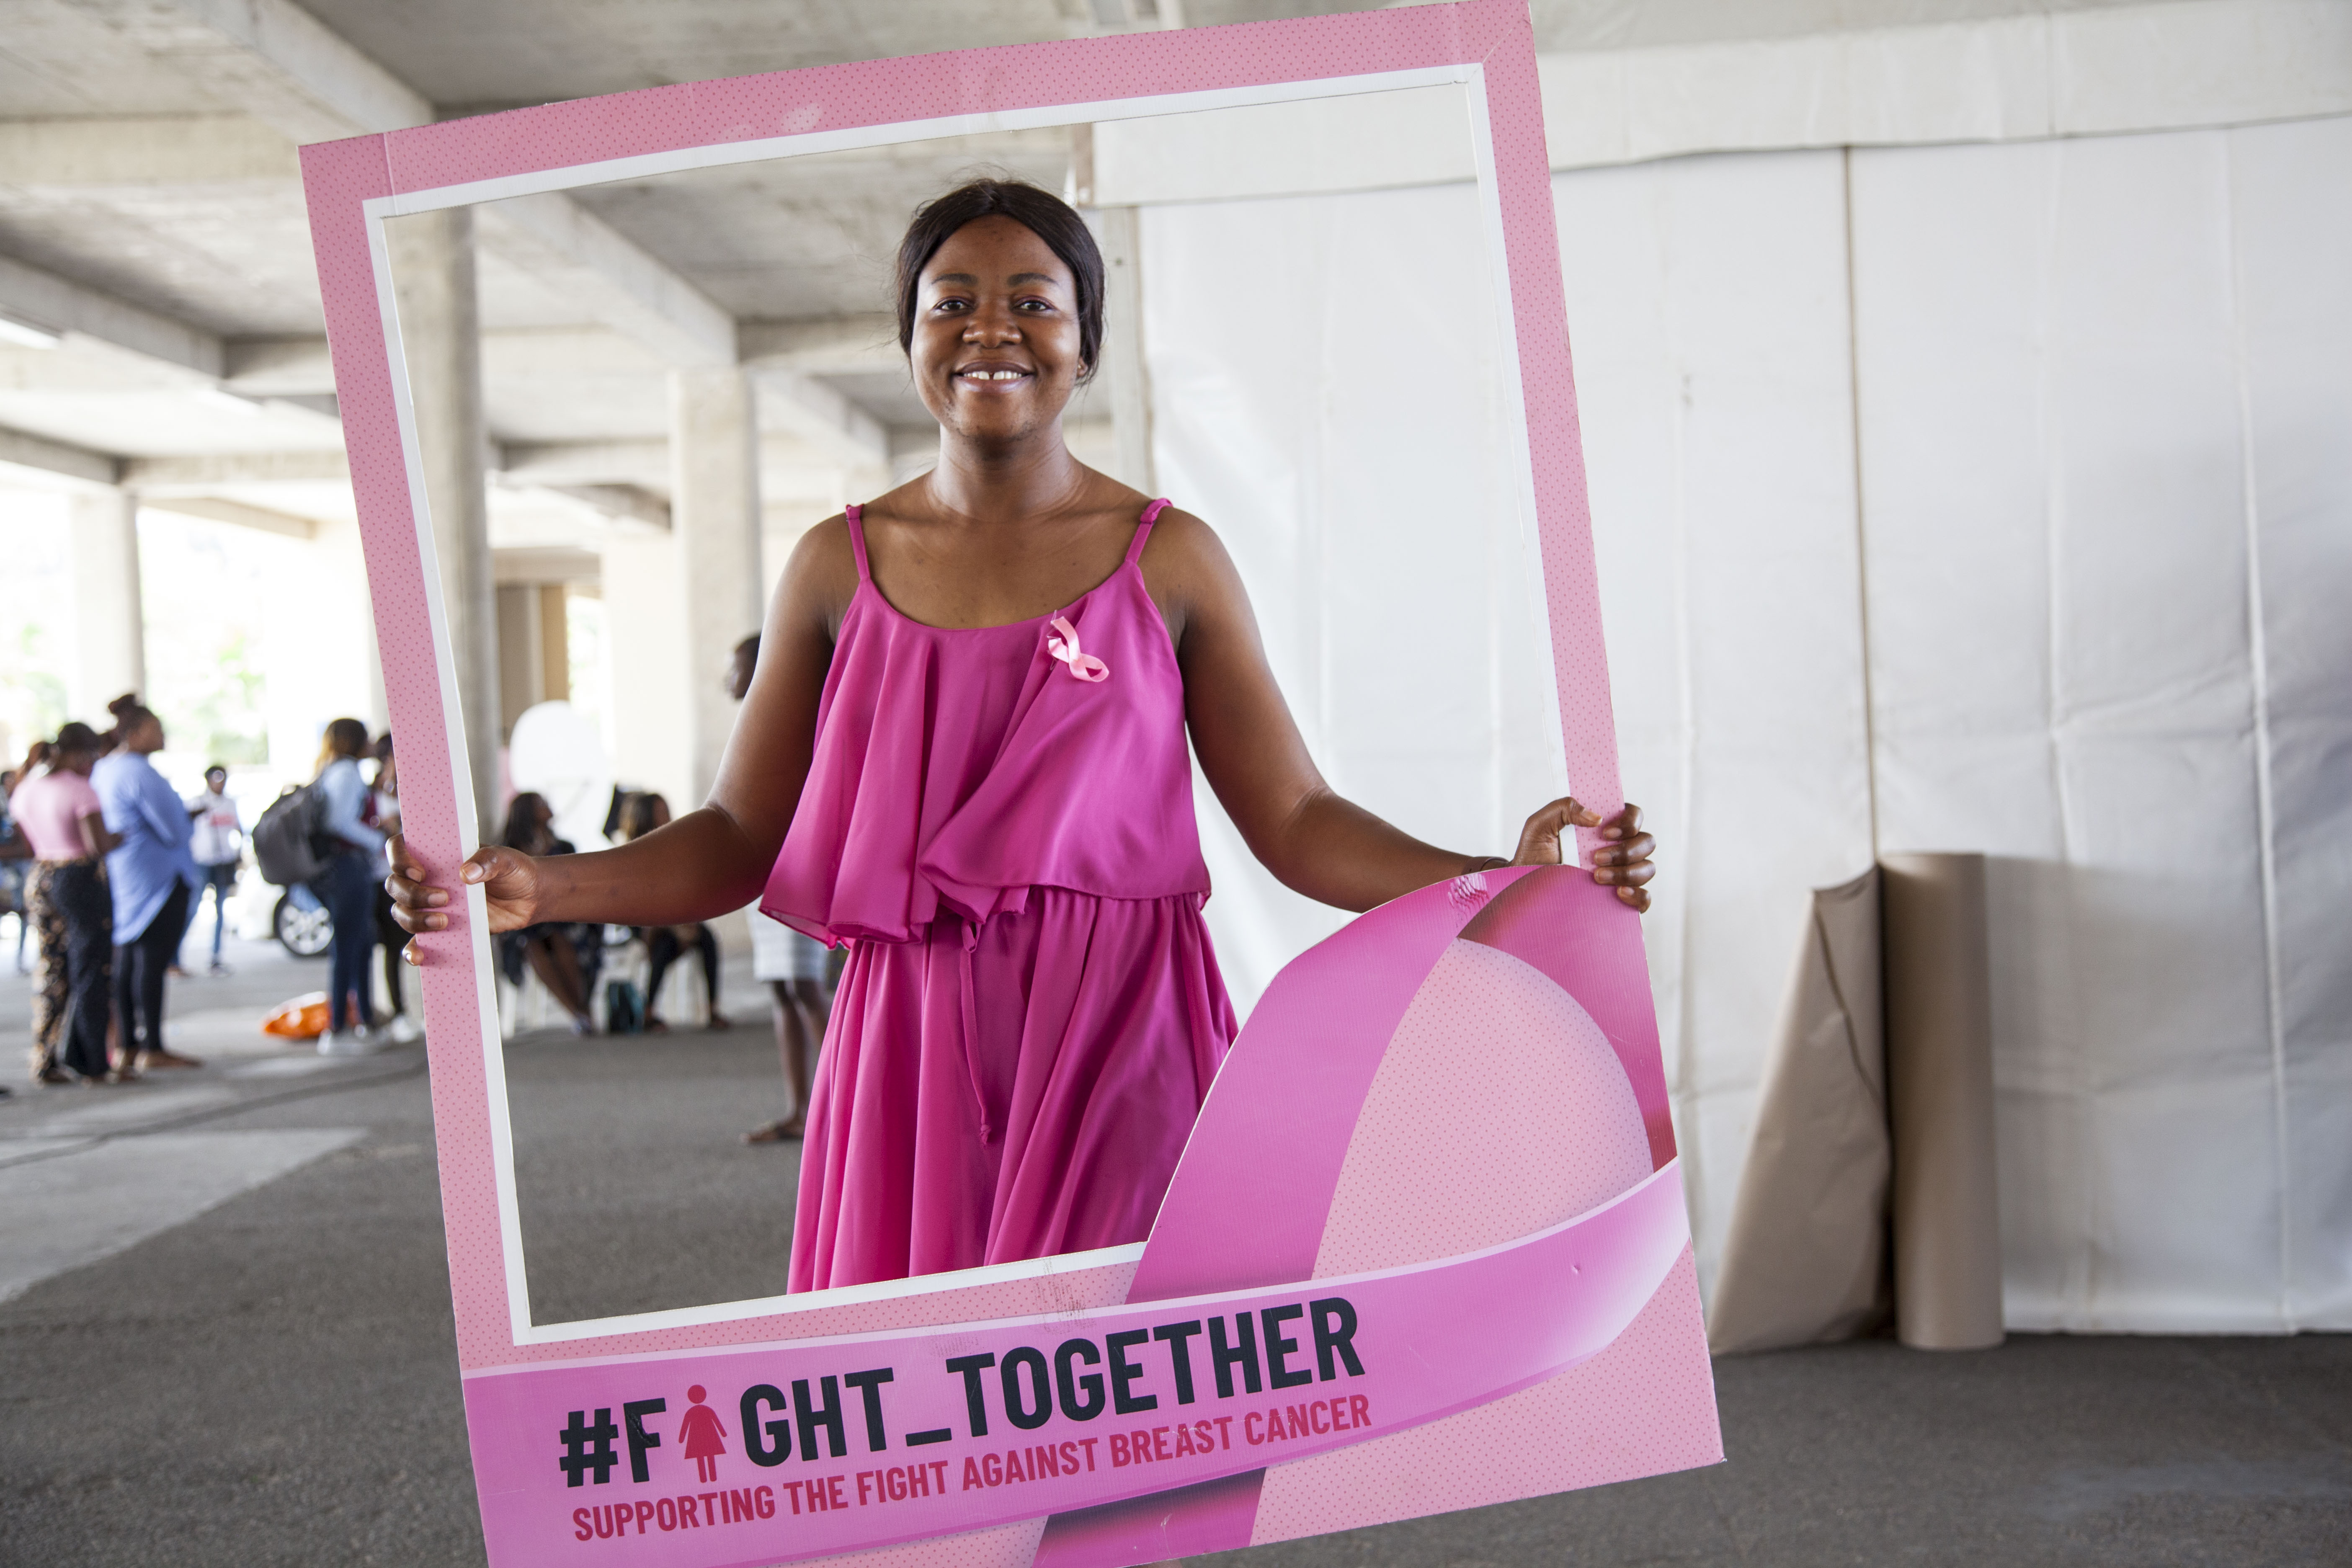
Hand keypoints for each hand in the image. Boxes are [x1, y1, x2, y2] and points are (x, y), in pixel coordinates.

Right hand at [384, 830, 546, 960]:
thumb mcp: (506, 859)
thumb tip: (466, 873)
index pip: (399, 849)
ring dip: (416, 919)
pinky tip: (418, 957)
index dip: (399, 859)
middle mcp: (426, 879)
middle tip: (445, 898)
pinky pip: (416, 942)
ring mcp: (430, 905)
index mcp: (436, 854)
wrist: (529, 898)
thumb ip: (488, 860)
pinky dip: (413, 950)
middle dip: (413, 894)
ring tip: (444, 922)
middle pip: (396, 885)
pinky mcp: (439, 928)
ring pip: (402, 912)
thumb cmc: (513, 871)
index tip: (420, 872)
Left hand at [1507, 797, 1657, 912]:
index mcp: (1606, 826)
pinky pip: (1645, 898)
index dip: (1628, 822)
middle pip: (1646, 842)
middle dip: (1626, 850)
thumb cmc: (1534, 852)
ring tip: (1597, 877)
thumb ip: (1564, 808)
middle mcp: (1619, 848)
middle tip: (1596, 858)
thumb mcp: (1540, 824)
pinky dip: (1638, 895)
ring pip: (1648, 868)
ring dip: (1627, 872)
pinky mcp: (1621, 897)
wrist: (1525, 887)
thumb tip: (1596, 817)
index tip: (1605, 832)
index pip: (1634, 816)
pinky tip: (1619, 893)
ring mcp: (1623, 873)